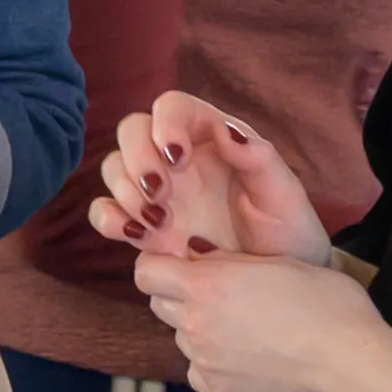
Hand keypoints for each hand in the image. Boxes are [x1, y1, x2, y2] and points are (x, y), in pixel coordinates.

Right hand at [89, 87, 330, 267]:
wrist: (272, 284)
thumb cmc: (285, 230)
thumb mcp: (283, 194)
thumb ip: (259, 158)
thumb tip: (225, 132)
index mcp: (211, 137)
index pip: (172, 107)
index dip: (165, 123)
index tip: (177, 157)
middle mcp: (177, 159)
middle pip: (132, 132)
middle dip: (137, 159)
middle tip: (160, 194)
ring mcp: (156, 193)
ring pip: (114, 169)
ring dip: (126, 191)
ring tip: (159, 223)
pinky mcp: (142, 227)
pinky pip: (106, 212)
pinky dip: (109, 220)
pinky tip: (136, 235)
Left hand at [132, 240, 383, 391]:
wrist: (348, 367)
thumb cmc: (328, 305)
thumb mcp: (282, 263)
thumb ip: (233, 263)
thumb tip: (204, 260)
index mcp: (206, 286)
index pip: (146, 274)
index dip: (158, 268)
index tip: (179, 267)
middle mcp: (194, 325)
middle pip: (160, 306)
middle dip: (180, 297)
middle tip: (220, 298)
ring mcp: (202, 364)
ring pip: (183, 340)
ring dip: (201, 332)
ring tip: (245, 332)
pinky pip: (200, 373)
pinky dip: (215, 366)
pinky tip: (250, 361)